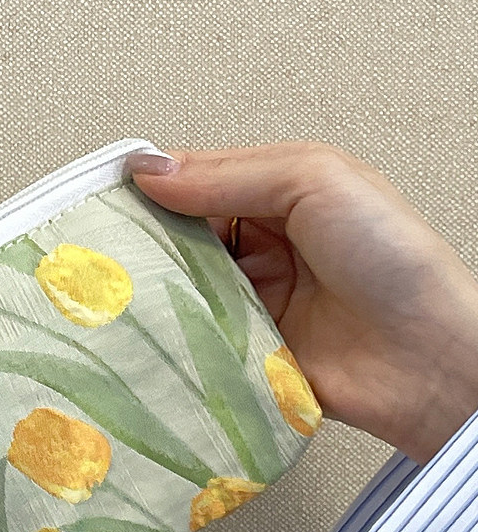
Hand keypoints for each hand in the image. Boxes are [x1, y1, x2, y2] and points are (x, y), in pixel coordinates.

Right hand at [128, 142, 477, 464]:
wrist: (424, 360)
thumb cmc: (393, 261)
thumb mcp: (315, 179)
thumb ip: (229, 173)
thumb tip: (152, 171)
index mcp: (279, 196)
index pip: (198, 183)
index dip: (156, 188)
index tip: (110, 195)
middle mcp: (261, 247)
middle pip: (183, 237)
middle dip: (149, 239)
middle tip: (108, 244)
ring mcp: (249, 300)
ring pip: (182, 286)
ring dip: (157, 286)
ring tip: (120, 284)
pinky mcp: (240, 349)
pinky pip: (193, 334)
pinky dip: (172, 330)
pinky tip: (146, 325)